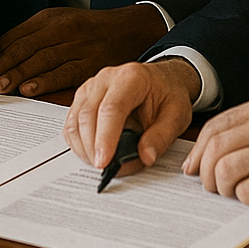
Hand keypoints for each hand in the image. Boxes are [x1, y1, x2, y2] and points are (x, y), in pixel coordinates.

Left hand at [0, 4, 167, 96]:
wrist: (129, 30)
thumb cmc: (90, 29)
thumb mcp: (60, 22)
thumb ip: (33, 37)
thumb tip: (2, 55)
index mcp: (51, 18)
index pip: (17, 35)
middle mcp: (63, 30)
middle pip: (27, 47)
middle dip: (4, 65)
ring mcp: (77, 47)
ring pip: (42, 61)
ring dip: (19, 75)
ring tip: (1, 87)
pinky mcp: (90, 64)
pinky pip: (64, 74)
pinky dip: (45, 82)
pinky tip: (30, 90)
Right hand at [63, 57, 199, 175]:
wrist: (163, 80)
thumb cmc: (168, 95)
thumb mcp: (177, 116)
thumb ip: (161, 137)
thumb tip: (146, 157)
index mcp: (131, 78)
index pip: (111, 108)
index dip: (105, 138)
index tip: (104, 162)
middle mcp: (106, 78)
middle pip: (87, 115)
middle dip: (92, 148)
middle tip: (106, 170)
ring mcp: (91, 87)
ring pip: (75, 120)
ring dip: (84, 148)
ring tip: (103, 163)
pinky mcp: (83, 98)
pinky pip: (71, 123)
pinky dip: (78, 143)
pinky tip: (93, 153)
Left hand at [182, 93, 248, 208]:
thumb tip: (206, 153)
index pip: (216, 126)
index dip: (198, 150)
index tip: (192, 167)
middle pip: (216, 148)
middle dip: (204, 172)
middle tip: (208, 186)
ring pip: (226, 171)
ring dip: (222, 188)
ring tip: (231, 193)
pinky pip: (248, 192)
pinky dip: (244, 198)